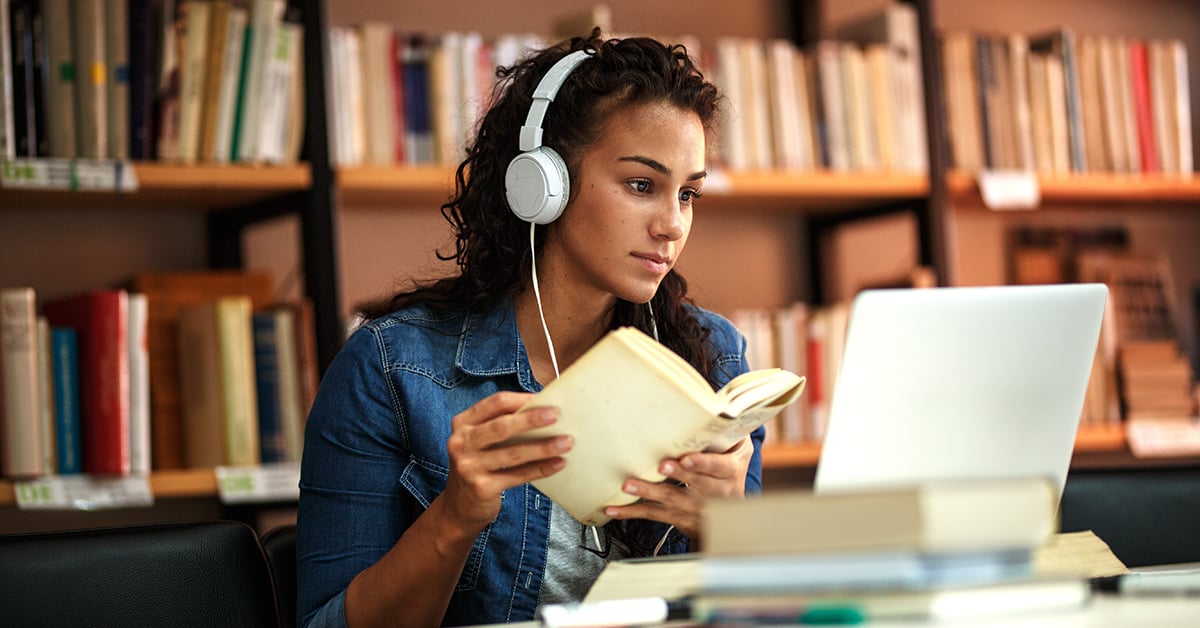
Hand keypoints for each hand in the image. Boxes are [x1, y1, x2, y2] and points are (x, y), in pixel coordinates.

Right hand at [440, 391, 571, 534]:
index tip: (545, 398)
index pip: (495, 403)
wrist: (459, 506)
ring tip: (566, 442)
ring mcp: (469, 467)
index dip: (521, 399)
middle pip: (501, 426)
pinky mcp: (481, 488)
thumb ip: (502, 424)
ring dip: (543, 447)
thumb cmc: (479, 464)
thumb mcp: (480, 440)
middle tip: (556, 415)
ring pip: (512, 453)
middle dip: (531, 419)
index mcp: (463, 423)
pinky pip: (517, 475)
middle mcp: (461, 443)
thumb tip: (544, 410)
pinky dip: (540, 469)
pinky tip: (558, 464)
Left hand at [603, 436, 753, 539]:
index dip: (702, 463)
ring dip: (649, 492)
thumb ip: (730, 431)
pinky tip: (614, 510)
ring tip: (628, 485)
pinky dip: (632, 512)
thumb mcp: (739, 451)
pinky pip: (654, 515)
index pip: (717, 467)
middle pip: (695, 483)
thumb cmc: (729, 472)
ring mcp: (696, 508)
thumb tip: (720, 403)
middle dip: (677, 475)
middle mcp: (715, 493)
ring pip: (671, 499)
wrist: (731, 517)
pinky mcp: (679, 518)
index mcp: (729, 472)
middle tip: (660, 466)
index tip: (686, 458)